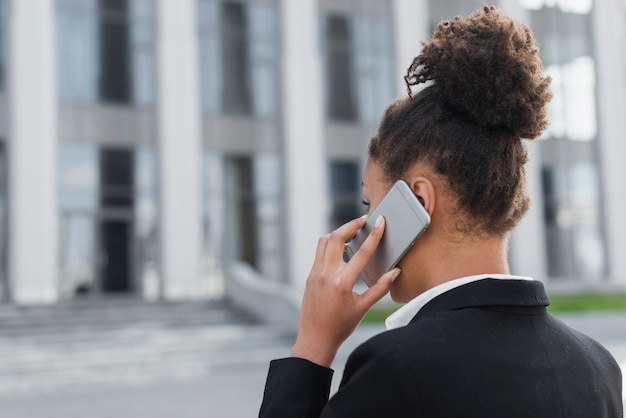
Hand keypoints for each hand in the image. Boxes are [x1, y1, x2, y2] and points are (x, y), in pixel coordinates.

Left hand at [291, 215, 399, 366]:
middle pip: (337, 237)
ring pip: (325, 241)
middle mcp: (326, 274)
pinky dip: (331, 244)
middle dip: (351, 225)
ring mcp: (315, 273)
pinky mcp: (310, 275)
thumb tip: (395, 272)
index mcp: (342, 283)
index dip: (374, 235)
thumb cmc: (340, 326)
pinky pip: (320, 252)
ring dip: (339, 233)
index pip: (361, 252)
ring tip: (353, 232)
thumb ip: (380, 288)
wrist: (315, 339)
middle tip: (364, 221)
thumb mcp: (363, 308)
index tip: (380, 222)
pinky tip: (342, 248)